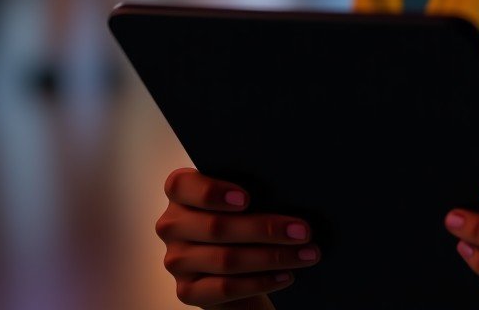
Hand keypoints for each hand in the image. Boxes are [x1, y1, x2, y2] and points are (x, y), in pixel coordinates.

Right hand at [156, 166, 320, 307]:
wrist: (238, 264)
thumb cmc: (244, 217)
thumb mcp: (242, 198)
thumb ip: (251, 187)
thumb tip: (288, 187)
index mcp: (180, 193)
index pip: (182, 186)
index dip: (212, 192)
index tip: (247, 199)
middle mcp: (172, 225)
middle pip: (216, 227)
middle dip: (266, 229)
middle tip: (303, 231)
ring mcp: (176, 260)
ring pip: (226, 259)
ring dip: (273, 257)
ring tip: (306, 253)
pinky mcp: (187, 291)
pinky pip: (225, 288)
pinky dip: (261, 281)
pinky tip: (286, 275)